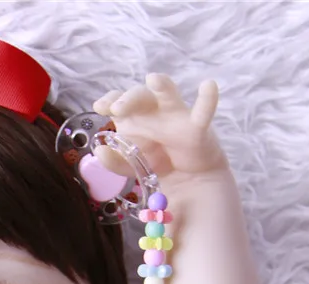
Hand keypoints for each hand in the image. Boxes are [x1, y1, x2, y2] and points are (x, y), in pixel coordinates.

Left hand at [91, 73, 225, 183]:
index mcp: (135, 118)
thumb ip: (116, 161)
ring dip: (161, 85)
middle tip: (116, 109)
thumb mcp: (132, 165)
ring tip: (153, 79)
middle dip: (128, 98)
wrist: (188, 178)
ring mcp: (176, 116)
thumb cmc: (158, 161)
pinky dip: (207, 99)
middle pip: (140, 95)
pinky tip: (208, 86)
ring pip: (168, 94)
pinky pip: (203, 112)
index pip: (120, 101)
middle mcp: (154, 111)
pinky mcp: (197, 128)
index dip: (109, 99)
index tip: (100, 106)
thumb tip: (99, 150)